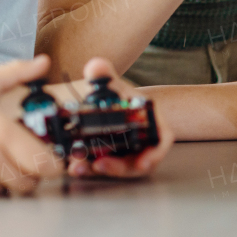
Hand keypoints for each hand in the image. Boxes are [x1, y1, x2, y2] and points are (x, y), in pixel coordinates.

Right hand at [0, 55, 64, 197]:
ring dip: (6, 181)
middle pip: (27, 184)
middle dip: (31, 175)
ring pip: (4, 191)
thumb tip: (45, 61)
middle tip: (25, 164)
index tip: (53, 162)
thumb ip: (18, 72)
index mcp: (1, 133)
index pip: (42, 163)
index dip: (52, 165)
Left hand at [63, 57, 174, 178]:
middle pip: (139, 161)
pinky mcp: (110, 162)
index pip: (162, 139)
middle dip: (119, 167)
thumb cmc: (116, 96)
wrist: (102, 106)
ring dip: (101, 170)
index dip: (155, 154)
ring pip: (119, 169)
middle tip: (99, 165)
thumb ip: (103, 76)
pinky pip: (104, 170)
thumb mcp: (110, 85)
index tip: (143, 163)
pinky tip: (75, 167)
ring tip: (80, 167)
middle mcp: (143, 141)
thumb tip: (96, 66)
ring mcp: (128, 154)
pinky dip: (90, 170)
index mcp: (151, 122)